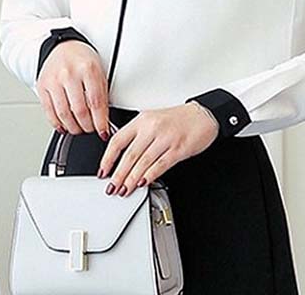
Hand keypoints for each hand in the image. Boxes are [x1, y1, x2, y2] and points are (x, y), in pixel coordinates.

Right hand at [37, 41, 110, 138]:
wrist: (63, 46)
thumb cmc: (82, 60)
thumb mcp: (99, 72)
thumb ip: (102, 96)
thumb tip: (104, 121)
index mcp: (87, 69)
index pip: (96, 102)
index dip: (100, 122)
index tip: (103, 131)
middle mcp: (69, 74)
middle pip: (79, 111)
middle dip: (87, 127)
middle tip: (91, 129)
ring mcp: (54, 80)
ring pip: (63, 115)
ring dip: (73, 128)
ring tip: (79, 128)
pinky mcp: (42, 87)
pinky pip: (49, 112)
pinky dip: (58, 124)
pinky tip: (64, 125)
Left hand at [97, 103, 218, 195]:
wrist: (203, 115)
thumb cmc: (178, 119)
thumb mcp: (153, 119)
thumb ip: (137, 135)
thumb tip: (121, 157)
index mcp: (142, 120)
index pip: (118, 140)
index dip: (108, 158)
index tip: (102, 171)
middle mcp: (152, 128)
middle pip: (129, 155)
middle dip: (118, 175)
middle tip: (112, 187)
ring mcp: (165, 138)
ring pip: (143, 162)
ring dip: (131, 179)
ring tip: (124, 190)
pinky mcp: (178, 149)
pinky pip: (160, 165)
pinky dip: (149, 176)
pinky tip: (143, 184)